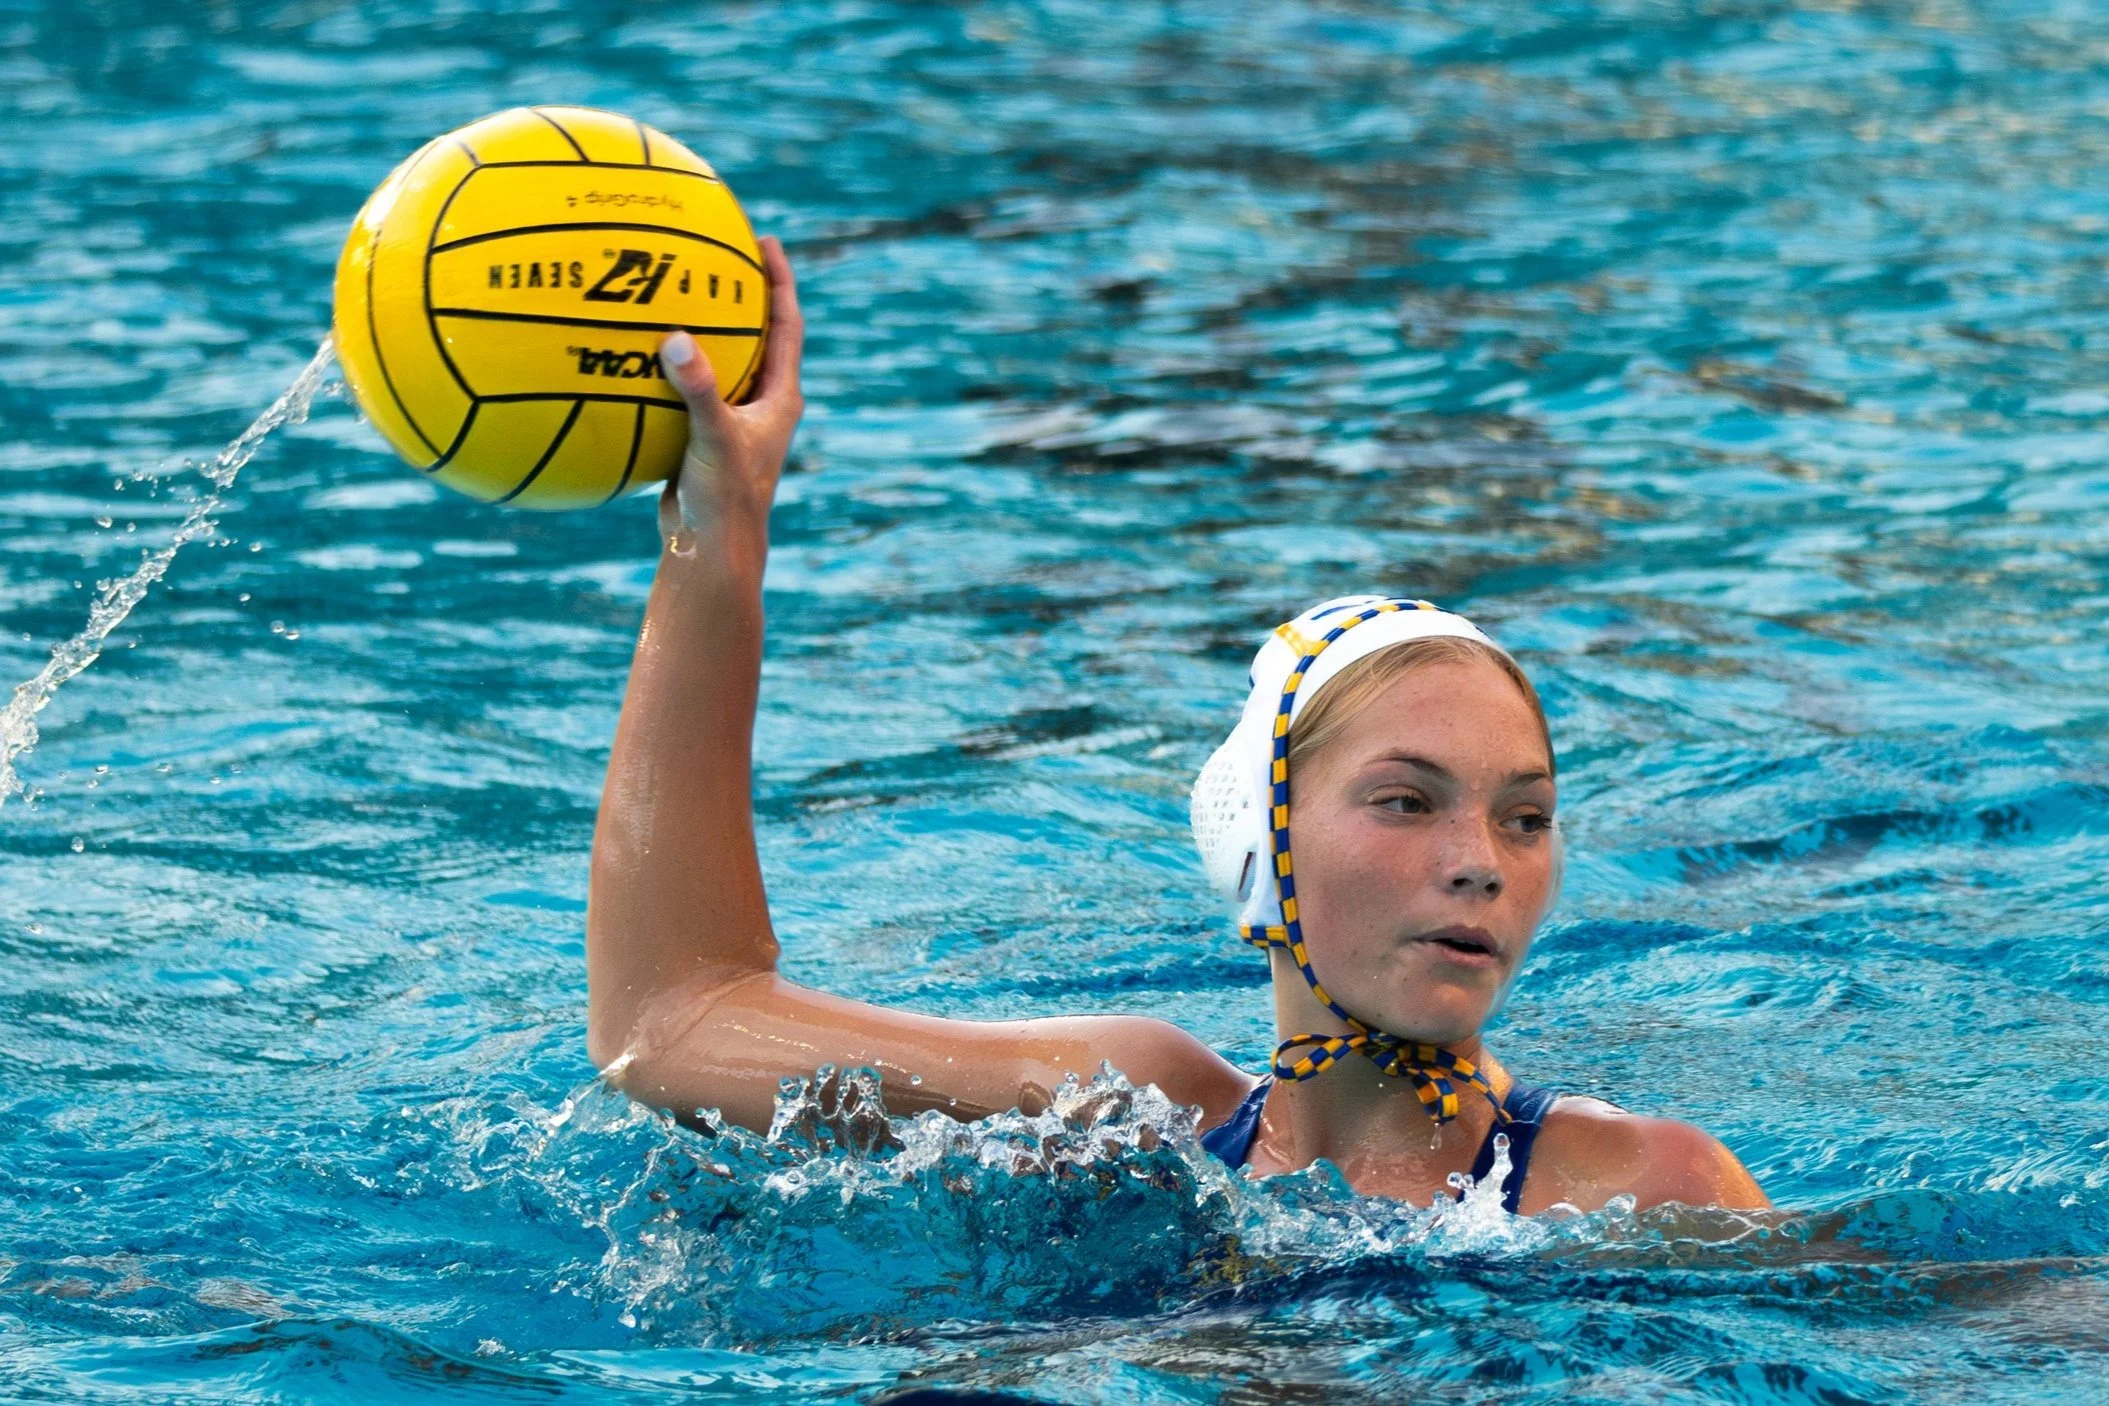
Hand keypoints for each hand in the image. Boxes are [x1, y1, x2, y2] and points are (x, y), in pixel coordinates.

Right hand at [656, 235, 805, 555]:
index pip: (787, 325)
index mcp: (780, 399)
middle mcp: (762, 405)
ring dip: (700, 329)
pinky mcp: (701, 438)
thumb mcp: (714, 438)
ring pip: (719, 362)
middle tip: (719, 251)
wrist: (709, 550)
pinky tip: (629, 349)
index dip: (780, 282)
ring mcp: (732, 422)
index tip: (766, 241)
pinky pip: (684, 390)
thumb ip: (700, 389)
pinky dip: (664, 368)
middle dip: (741, 294)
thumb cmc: (725, 498)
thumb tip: (676, 340)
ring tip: (673, 289)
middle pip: (757, 335)